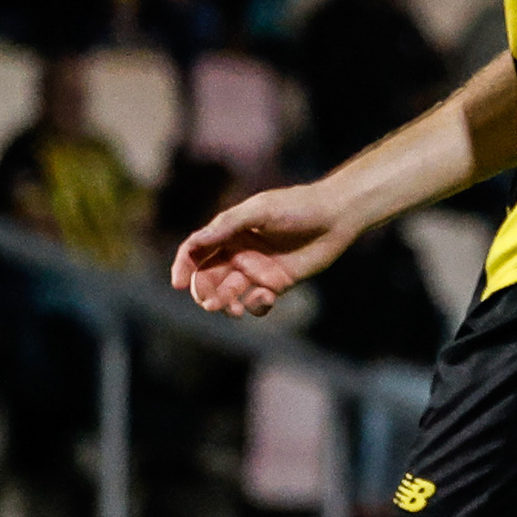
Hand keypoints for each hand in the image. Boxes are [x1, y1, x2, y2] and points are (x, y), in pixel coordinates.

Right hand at [171, 182, 364, 316]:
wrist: (337, 215)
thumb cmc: (297, 206)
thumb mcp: (259, 211)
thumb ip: (227, 226)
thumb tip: (194, 242)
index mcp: (229, 233)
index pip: (195, 252)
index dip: (183, 267)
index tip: (179, 283)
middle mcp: (239, 252)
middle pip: (208, 277)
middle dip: (204, 292)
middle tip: (211, 303)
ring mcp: (258, 269)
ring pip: (229, 293)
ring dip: (225, 304)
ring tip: (231, 309)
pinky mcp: (278, 283)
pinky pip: (258, 301)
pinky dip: (255, 305)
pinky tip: (264, 298)